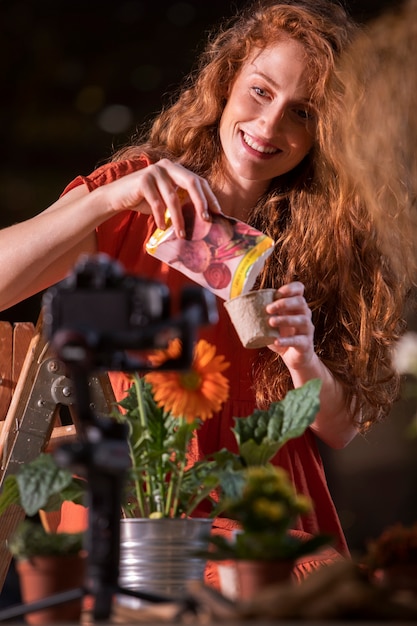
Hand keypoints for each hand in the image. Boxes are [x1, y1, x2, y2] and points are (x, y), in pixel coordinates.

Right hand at [104, 158, 221, 236]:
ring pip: (173, 197)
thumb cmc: (146, 200)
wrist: (118, 196)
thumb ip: (183, 202)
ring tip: (182, 234)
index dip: (209, 197)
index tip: (217, 214)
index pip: (199, 181)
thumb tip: (204, 220)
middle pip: (192, 183)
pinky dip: (160, 217)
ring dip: (179, 218)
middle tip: (206, 220)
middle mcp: (168, 166)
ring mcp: (155, 171)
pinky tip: (162, 227)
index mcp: (177, 169)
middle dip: (201, 203)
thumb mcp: (167, 200)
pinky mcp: (143, 180)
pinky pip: (157, 202)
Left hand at [266, 282, 314, 370]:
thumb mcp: (271, 323)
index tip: (277, 293)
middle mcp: (304, 314)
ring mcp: (307, 329)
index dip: (290, 288)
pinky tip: (277, 341)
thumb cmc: (280, 336)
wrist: (292, 357)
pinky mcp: (306, 344)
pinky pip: (298, 340)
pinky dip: (287, 340)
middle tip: (268, 309)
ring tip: (271, 322)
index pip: (299, 289)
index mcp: (295, 306)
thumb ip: (261, 313)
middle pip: (300, 301)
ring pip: (302, 320)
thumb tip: (239, 303)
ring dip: (285, 319)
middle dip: (284, 303)